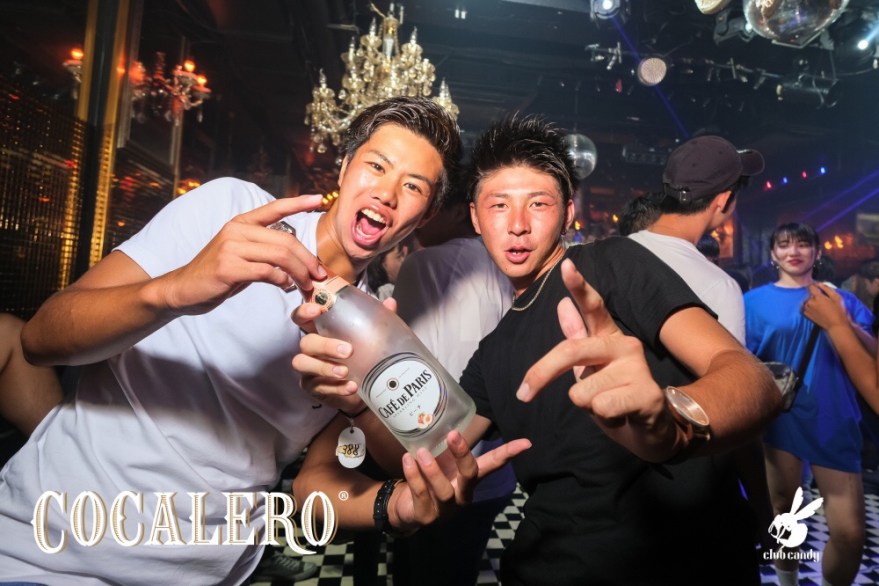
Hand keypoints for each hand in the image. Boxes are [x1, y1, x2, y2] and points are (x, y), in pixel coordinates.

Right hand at [158, 195, 326, 314]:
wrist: (183, 288)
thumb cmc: (218, 272)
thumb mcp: (241, 253)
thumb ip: (264, 248)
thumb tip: (297, 257)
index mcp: (241, 223)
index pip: (274, 208)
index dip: (297, 203)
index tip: (318, 199)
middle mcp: (237, 230)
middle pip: (286, 240)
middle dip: (307, 259)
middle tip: (319, 274)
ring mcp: (231, 248)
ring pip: (280, 255)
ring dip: (299, 272)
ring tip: (306, 284)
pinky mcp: (228, 267)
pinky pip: (266, 271)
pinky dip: (281, 280)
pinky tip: (285, 286)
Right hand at [291, 297, 396, 411]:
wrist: (365, 388)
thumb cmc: (362, 356)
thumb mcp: (370, 337)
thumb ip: (376, 320)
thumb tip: (390, 302)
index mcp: (321, 331)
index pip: (302, 317)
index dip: (304, 312)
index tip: (317, 310)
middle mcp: (311, 348)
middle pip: (305, 342)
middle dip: (325, 345)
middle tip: (348, 351)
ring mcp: (309, 368)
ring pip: (302, 363)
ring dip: (324, 367)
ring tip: (345, 371)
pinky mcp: (313, 387)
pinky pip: (318, 387)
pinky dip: (335, 387)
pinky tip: (351, 386)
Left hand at [388, 431, 530, 532]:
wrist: (406, 508)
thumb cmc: (429, 479)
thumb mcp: (442, 460)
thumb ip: (445, 445)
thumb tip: (445, 413)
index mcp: (469, 478)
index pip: (492, 464)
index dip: (509, 453)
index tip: (526, 443)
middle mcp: (462, 494)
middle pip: (470, 475)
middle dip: (463, 455)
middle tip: (453, 434)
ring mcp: (446, 508)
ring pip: (444, 490)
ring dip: (432, 470)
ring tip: (420, 452)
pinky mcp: (427, 516)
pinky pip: (422, 495)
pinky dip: (414, 477)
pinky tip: (408, 461)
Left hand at [516, 262, 678, 462]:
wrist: (650, 429)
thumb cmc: (613, 393)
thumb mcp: (588, 366)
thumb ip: (576, 337)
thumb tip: (562, 304)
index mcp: (607, 335)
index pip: (592, 306)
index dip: (578, 285)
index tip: (565, 265)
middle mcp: (624, 344)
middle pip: (571, 350)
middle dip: (541, 374)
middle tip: (523, 394)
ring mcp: (637, 367)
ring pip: (581, 390)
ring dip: (587, 407)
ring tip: (608, 406)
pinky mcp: (647, 393)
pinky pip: (601, 407)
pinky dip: (604, 418)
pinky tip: (621, 415)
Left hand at [802, 283, 846, 329]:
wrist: (836, 325)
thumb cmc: (839, 311)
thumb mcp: (836, 297)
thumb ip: (827, 289)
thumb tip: (819, 283)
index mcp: (817, 297)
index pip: (811, 287)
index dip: (815, 286)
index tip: (819, 288)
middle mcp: (809, 302)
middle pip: (809, 294)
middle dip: (815, 295)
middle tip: (823, 299)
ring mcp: (807, 309)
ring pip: (806, 301)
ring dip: (811, 301)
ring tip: (820, 305)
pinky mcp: (806, 315)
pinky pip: (804, 308)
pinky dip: (808, 307)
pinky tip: (815, 309)